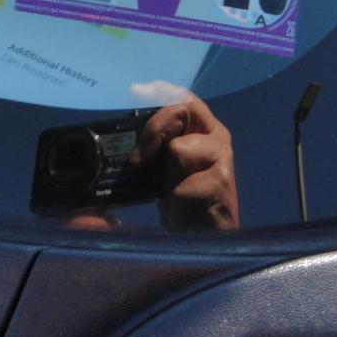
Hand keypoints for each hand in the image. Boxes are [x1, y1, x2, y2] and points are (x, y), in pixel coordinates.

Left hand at [133, 91, 238, 230]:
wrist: (206, 244)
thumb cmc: (184, 207)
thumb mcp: (163, 174)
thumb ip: (150, 154)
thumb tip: (113, 153)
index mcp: (203, 132)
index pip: (185, 99)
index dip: (161, 92)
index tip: (137, 91)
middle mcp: (217, 138)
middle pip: (182, 109)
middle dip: (155, 129)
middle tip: (139, 161)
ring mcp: (223, 159)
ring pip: (178, 149)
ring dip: (167, 177)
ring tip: (175, 198)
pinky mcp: (222, 183)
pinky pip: (182, 188)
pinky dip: (175, 204)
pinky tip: (185, 215)